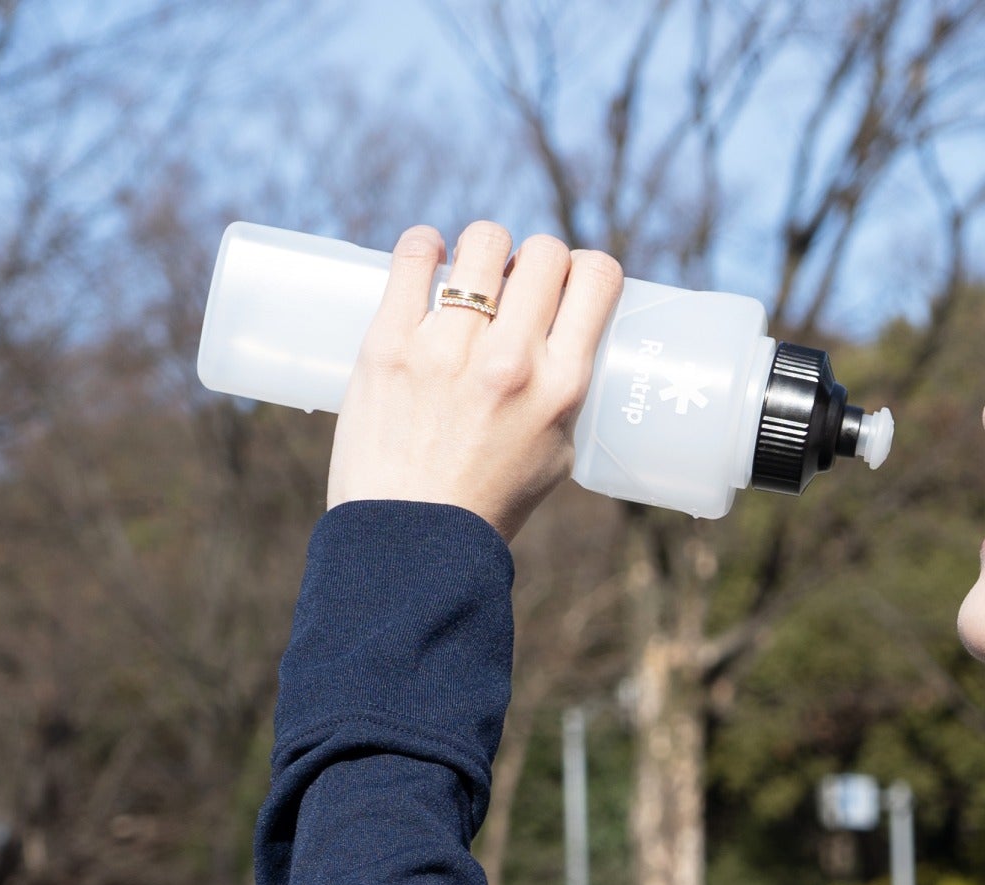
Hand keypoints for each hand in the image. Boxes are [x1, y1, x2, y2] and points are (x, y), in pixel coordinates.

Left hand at [327, 221, 623, 542]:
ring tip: (473, 271)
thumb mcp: (556, 454)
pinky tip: (429, 254)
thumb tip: (551, 335)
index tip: (573, 279)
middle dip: (538, 258)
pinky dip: (425, 245)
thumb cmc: (490, 502)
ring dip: (485, 248)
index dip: (588, 267)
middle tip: (520, 282)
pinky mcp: (390, 342)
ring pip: (483, 242)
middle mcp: (512, 360)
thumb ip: (561, 394)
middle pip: (542, 252)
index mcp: (562, 387)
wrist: (414, 541)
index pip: (595, 277)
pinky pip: (413, 255)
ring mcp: (448, 348)